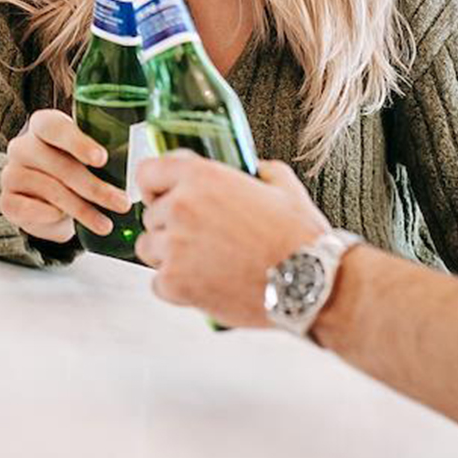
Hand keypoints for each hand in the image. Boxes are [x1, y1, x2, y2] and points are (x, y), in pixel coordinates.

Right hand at [0, 109, 131, 243]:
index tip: (102, 159)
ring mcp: (11, 173)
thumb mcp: (86, 155)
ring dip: (82, 210)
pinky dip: (52, 217)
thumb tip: (141, 161)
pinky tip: (69, 225)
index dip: (78, 142)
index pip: (54, 126)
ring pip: (50, 191)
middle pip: (58, 165)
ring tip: (106, 224)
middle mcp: (22, 145)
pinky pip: (30, 209)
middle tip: (122, 203)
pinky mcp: (7, 200)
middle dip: (94, 187)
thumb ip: (105, 151)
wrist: (43, 197)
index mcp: (42, 125)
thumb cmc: (73, 168)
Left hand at [134, 154, 330, 327]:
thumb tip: (253, 170)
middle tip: (201, 239)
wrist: (309, 284)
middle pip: (151, 215)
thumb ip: (258, 171)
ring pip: (148, 249)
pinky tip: (204, 284)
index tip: (160, 195)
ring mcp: (175, 246)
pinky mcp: (175, 283)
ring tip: (202, 263)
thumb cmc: (299, 238)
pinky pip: (158, 283)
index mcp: (202, 177)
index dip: (154, 186)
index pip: (148, 172)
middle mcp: (181, 207)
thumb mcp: (282, 187)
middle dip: (170, 226)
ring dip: (168, 256)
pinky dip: (176, 287)